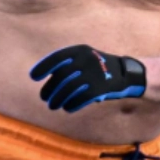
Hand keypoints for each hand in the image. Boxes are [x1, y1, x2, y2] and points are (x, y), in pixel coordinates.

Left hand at [29, 44, 146, 111]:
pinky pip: (81, 98)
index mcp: (80, 51)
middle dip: (50, 89)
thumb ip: (68, 65)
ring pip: (69, 89)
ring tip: (53, 106)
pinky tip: (67, 108)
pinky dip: (72, 104)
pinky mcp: (100, 87)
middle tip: (44, 98)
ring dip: (58, 99)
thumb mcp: (85, 58)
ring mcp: (94, 73)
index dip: (43, 67)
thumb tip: (48, 80)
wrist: (125, 73)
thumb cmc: (99, 68)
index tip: (33, 77)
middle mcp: (86, 60)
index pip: (57, 57)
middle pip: (61, 77)